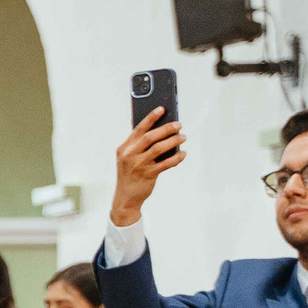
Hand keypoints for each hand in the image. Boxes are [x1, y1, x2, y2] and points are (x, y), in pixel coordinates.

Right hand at [109, 109, 186, 224]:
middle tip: (179, 125)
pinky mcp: (148, 175)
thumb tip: (163, 133)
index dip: (151, 118)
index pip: (139, 129)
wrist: (125, 198)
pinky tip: (183, 154)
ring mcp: (138, 165)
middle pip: (150, 137)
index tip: (162, 109)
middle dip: (167, 129)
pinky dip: (176, 158)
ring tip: (183, 137)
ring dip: (174, 141)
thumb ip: (140, 146)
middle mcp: (130, 155)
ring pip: (159, 148)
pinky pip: (166, 163)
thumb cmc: (130, 175)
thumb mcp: (129, 158)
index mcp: (124, 148)